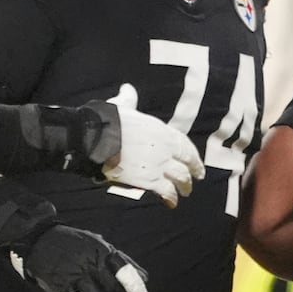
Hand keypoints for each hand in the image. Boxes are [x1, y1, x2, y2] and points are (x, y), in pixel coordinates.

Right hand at [11, 224, 148, 291]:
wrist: (39, 236)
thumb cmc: (75, 244)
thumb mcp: (100, 244)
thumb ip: (122, 260)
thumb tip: (145, 278)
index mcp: (102, 250)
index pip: (125, 271)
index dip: (136, 288)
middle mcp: (90, 262)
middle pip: (113, 288)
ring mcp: (73, 273)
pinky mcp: (58, 284)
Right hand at [101, 85, 204, 206]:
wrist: (96, 138)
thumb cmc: (107, 121)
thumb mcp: (122, 106)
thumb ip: (129, 99)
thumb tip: (127, 88)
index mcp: (160, 130)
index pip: (184, 144)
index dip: (192, 154)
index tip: (196, 161)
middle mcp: (164, 147)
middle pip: (187, 162)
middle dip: (194, 171)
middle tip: (196, 178)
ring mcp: (159, 164)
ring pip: (181, 178)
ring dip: (184, 186)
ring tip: (184, 193)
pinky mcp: (149, 180)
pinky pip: (166, 191)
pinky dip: (171, 198)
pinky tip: (171, 203)